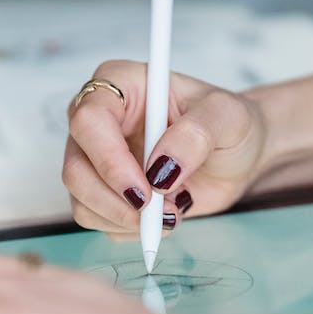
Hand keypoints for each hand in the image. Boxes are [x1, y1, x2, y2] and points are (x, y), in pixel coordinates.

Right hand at [62, 60, 267, 236]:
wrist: (237, 157)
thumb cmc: (230, 125)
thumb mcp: (227, 117)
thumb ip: (196, 134)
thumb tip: (161, 168)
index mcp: (120, 84)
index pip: (88, 121)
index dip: (109, 160)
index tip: (146, 188)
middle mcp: (99, 120)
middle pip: (75, 168)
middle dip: (115, 200)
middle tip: (161, 212)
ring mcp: (96, 158)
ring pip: (81, 200)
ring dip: (125, 218)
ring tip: (172, 210)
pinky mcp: (103, 190)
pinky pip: (97, 220)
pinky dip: (129, 229)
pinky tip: (162, 216)